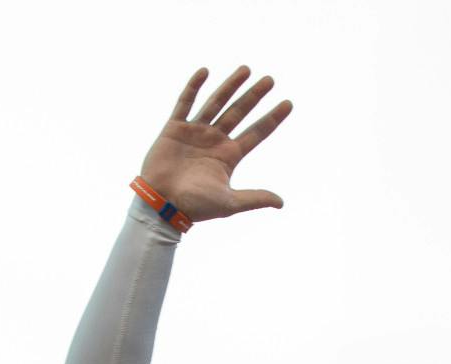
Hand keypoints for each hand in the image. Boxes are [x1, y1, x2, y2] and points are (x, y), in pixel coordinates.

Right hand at [138, 67, 293, 223]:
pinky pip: (185, 103)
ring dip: (230, 86)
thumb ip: (254, 198)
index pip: (256, 132)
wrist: (162, 204)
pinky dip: (194, 87)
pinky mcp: (174, 128)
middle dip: (254, 96)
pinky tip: (205, 71)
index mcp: (229, 155)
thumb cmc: (195, 206)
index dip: (272, 118)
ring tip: (246, 69)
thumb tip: (281, 203)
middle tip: (270, 80)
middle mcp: (214, 140)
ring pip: (216, 102)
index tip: (288, 103)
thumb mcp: (229, 202)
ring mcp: (195, 132)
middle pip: (239, 112)